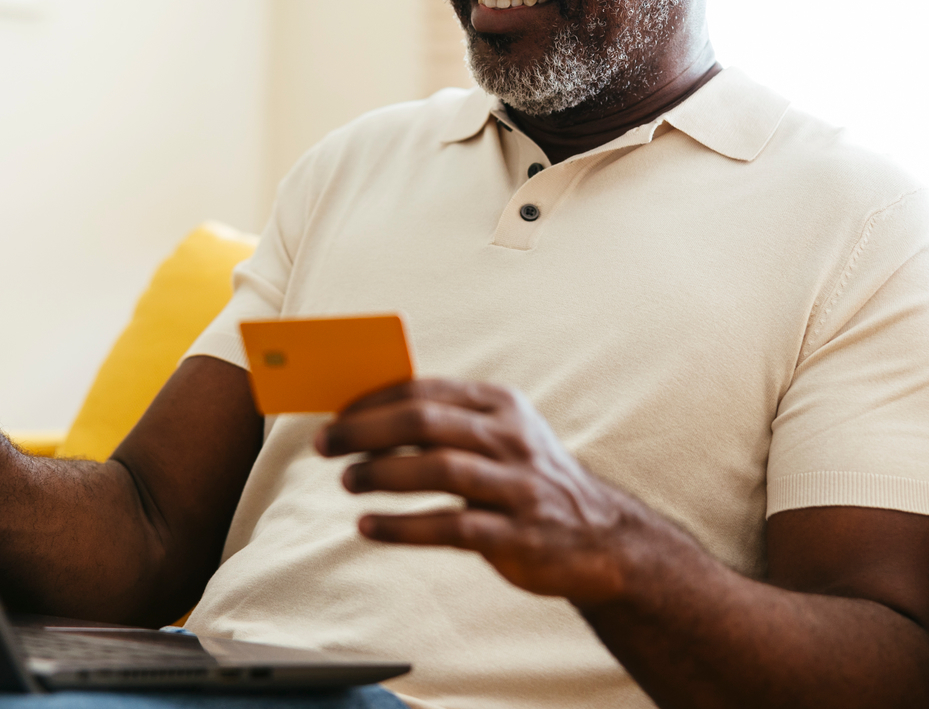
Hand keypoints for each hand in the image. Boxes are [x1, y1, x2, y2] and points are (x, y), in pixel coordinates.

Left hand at [316, 379, 647, 606]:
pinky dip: (402, 526)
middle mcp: (511, 439)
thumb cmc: (528, 482)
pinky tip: (369, 528)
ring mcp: (517, 487)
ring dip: (382, 474)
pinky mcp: (517, 535)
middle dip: (366, 431)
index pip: (425, 390)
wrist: (603, 538)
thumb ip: (447, 424)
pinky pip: (449, 527)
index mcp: (501, 406)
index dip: (372, 401)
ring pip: (437, 469)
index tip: (334, 415)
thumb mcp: (502, 438)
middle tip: (326, 444)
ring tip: (348, 481)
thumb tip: (366, 416)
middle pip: (425, 423)